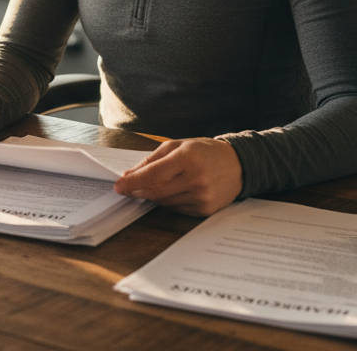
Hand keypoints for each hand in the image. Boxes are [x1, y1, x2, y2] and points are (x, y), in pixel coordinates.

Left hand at [113, 137, 242, 216]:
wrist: (238, 165)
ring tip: (152, 186)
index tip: (119, 185)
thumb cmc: (204, 151)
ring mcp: (201, 197)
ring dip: (153, 196)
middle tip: (125, 189)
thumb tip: (130, 174)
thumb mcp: (178, 145)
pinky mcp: (206, 210)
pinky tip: (172, 191)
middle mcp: (195, 180)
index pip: (152, 175)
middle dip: (137, 191)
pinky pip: (177, 209)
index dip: (132, 182)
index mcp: (186, 159)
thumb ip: (153, 159)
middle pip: (156, 192)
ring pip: (165, 202)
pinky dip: (169, 202)